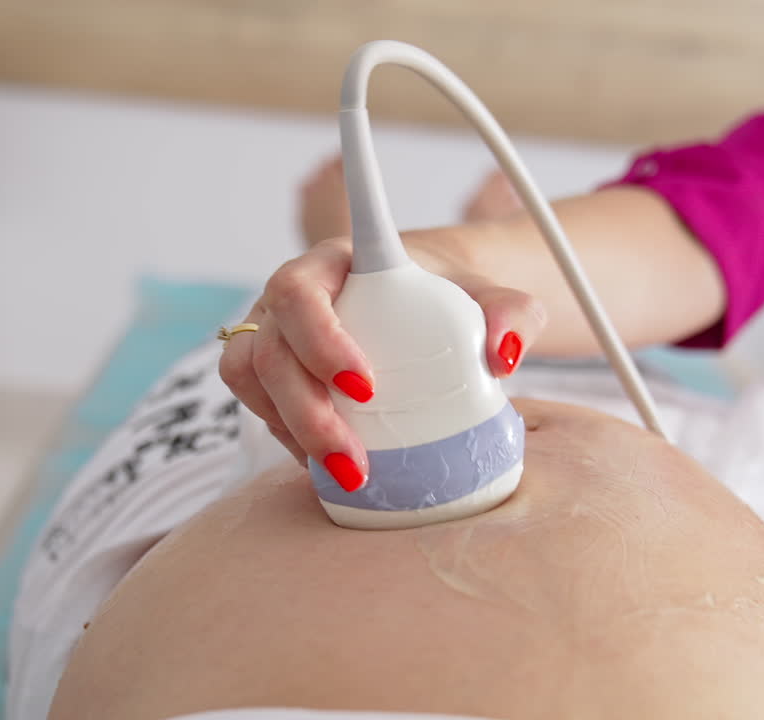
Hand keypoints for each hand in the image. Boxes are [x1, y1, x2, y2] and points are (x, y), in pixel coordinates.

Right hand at [218, 231, 545, 489]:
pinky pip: (260, 407)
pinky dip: (289, 440)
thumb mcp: (496, 298)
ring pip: (252, 381)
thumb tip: (505, 355)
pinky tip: (329, 467)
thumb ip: (511, 314)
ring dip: (291, 432)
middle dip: (305, 412)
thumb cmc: (457, 295)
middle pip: (270, 350)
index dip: (318, 339)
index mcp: (335, 262)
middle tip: (354, 460)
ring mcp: (274, 334)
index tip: (365, 387)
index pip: (300, 292)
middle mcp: (290, 296)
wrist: (435, 307)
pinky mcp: (273, 375)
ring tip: (344, 472)